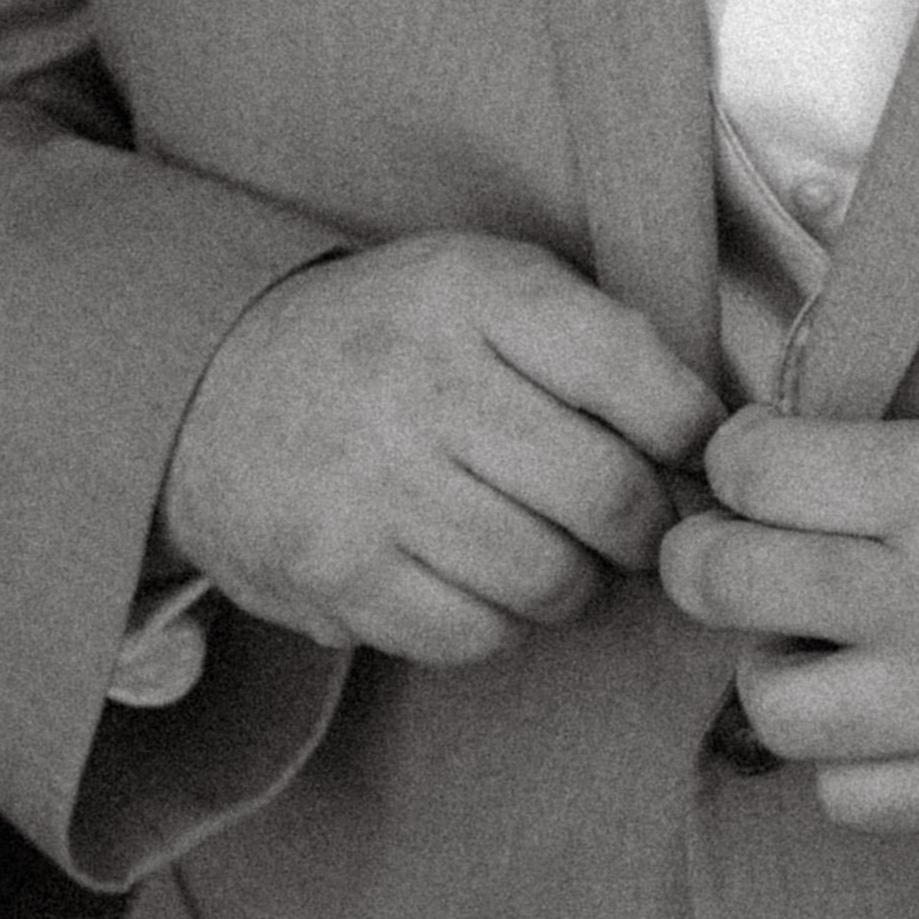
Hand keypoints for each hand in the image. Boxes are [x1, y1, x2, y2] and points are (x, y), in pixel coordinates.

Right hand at [157, 238, 717, 669]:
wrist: (209, 387)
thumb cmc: (387, 337)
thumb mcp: (483, 283)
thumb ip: (594, 337)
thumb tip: (709, 431)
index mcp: (475, 293)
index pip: (632, 370)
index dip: (690, 428)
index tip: (696, 452)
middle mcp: (424, 385)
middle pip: (605, 492)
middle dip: (647, 526)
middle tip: (642, 527)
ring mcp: (374, 487)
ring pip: (548, 577)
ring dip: (579, 581)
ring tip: (563, 553)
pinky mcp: (336, 575)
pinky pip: (473, 635)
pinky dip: (503, 623)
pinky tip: (487, 583)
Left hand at [657, 381, 918, 832]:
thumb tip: (834, 461)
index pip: (761, 470)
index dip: (737, 452)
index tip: (754, 452)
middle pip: (730, 582)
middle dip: (700, 552)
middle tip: (722, 543)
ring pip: (771, 705)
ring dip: (770, 662)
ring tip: (811, 638)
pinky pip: (847, 794)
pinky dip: (845, 754)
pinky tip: (883, 709)